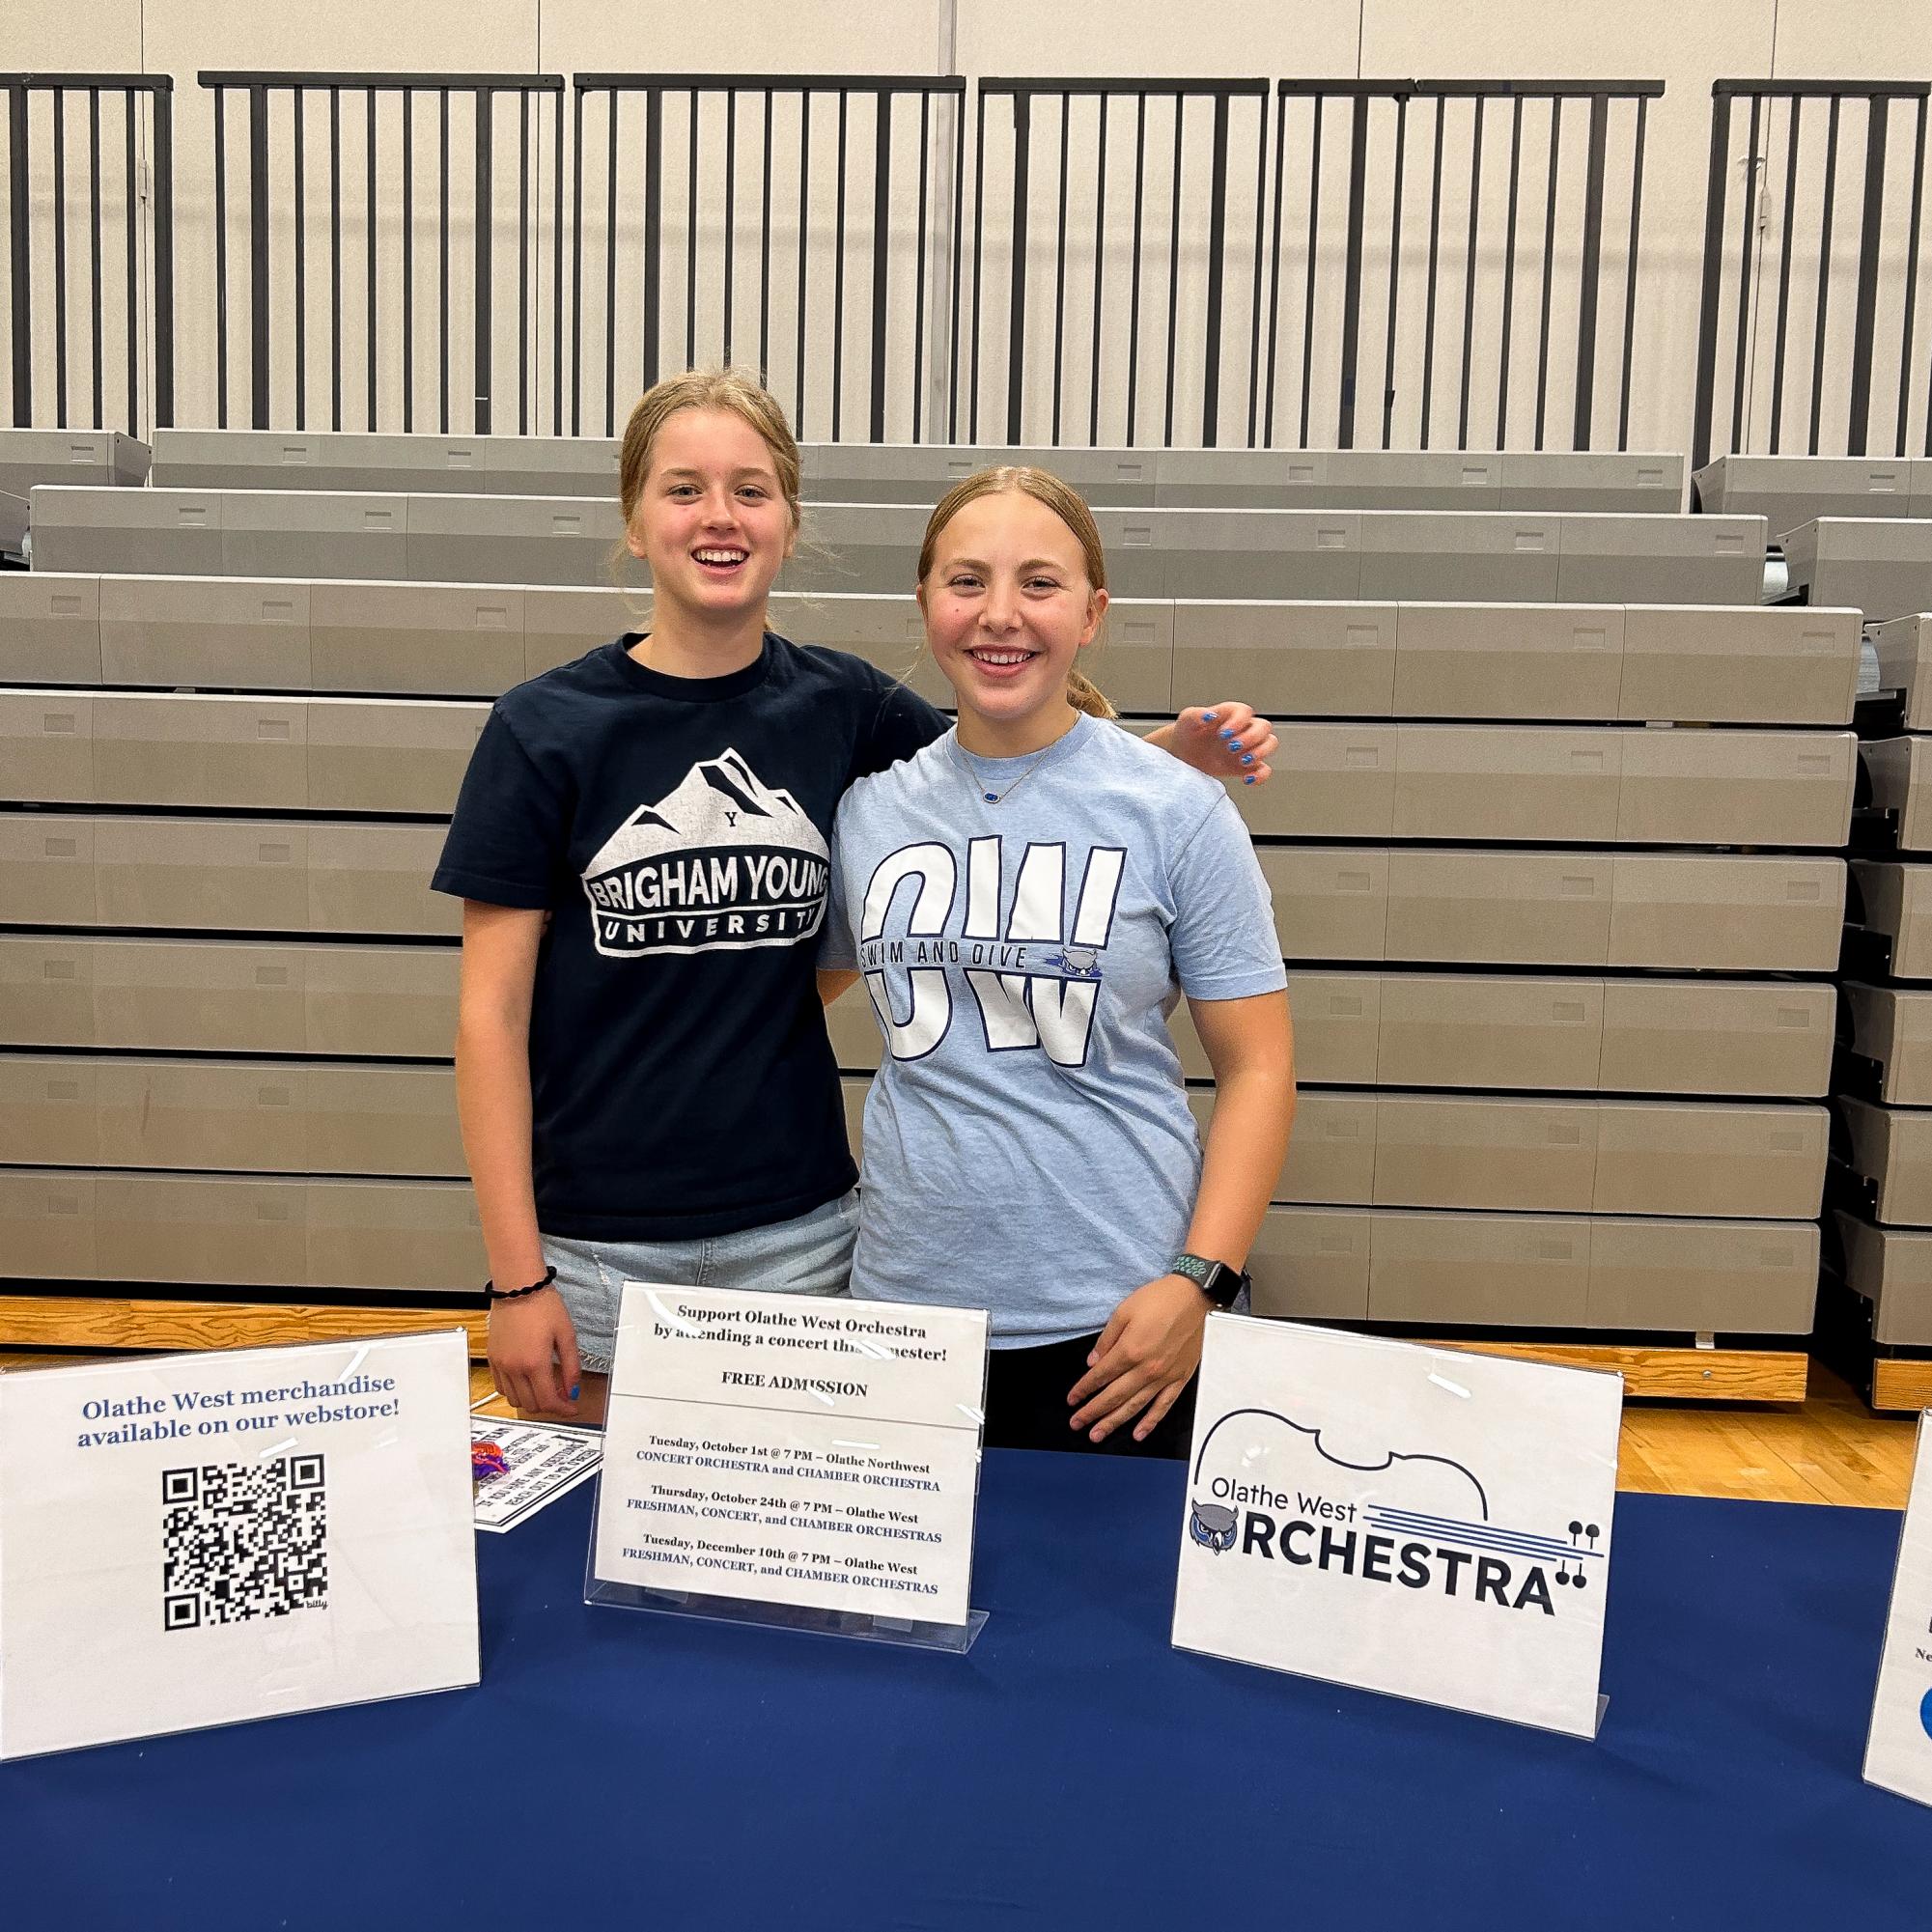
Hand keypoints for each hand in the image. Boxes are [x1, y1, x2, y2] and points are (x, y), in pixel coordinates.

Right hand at [488, 1288, 581, 1418]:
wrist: (518, 1288)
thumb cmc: (541, 1305)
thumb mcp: (566, 1335)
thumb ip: (571, 1366)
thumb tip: (573, 1389)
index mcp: (535, 1363)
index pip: (549, 1401)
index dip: (563, 1410)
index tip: (571, 1408)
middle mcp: (515, 1368)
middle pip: (531, 1405)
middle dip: (549, 1405)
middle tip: (561, 1397)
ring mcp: (501, 1364)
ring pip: (514, 1400)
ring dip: (531, 1400)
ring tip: (544, 1388)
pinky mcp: (492, 1358)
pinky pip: (500, 1387)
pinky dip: (514, 1391)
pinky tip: (526, 1381)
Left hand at [1065, 1274, 1210, 1443]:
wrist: (1195, 1297)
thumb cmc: (1161, 1299)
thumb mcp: (1124, 1311)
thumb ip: (1106, 1339)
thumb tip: (1093, 1362)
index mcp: (1130, 1350)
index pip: (1100, 1376)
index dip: (1083, 1389)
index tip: (1073, 1399)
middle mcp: (1146, 1369)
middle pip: (1113, 1397)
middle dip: (1092, 1412)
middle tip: (1077, 1423)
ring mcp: (1164, 1377)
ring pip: (1134, 1406)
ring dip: (1114, 1422)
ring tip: (1098, 1434)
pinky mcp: (1179, 1379)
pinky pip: (1163, 1406)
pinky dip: (1150, 1422)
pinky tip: (1138, 1433)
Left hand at [1171, 704, 1276, 787]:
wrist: (1182, 754)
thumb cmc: (1187, 732)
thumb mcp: (1187, 719)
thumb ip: (1197, 715)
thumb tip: (1209, 716)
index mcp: (1231, 714)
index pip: (1245, 712)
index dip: (1238, 721)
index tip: (1224, 733)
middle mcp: (1243, 729)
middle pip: (1264, 726)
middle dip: (1251, 737)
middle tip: (1232, 746)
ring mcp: (1247, 748)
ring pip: (1270, 744)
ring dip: (1260, 752)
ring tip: (1242, 760)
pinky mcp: (1246, 767)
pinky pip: (1264, 770)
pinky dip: (1260, 775)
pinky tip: (1246, 779)